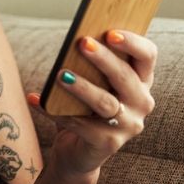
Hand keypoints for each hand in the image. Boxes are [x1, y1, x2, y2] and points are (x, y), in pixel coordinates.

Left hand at [28, 30, 158, 176]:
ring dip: (82, 87)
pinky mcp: (109, 143)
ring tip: (61, 74)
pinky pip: (80, 124)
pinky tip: (35, 99)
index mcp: (141, 81)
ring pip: (106, 102)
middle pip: (125, 77)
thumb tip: (76, 40)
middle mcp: (142, 103)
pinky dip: (54, 111)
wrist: (77, 152)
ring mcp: (128, 125)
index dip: (132, 43)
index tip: (110, 32)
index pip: (147, 56)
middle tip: (82, 43)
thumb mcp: (91, 84)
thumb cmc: (84, 108)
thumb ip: (89, 65)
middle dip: (103, 59)